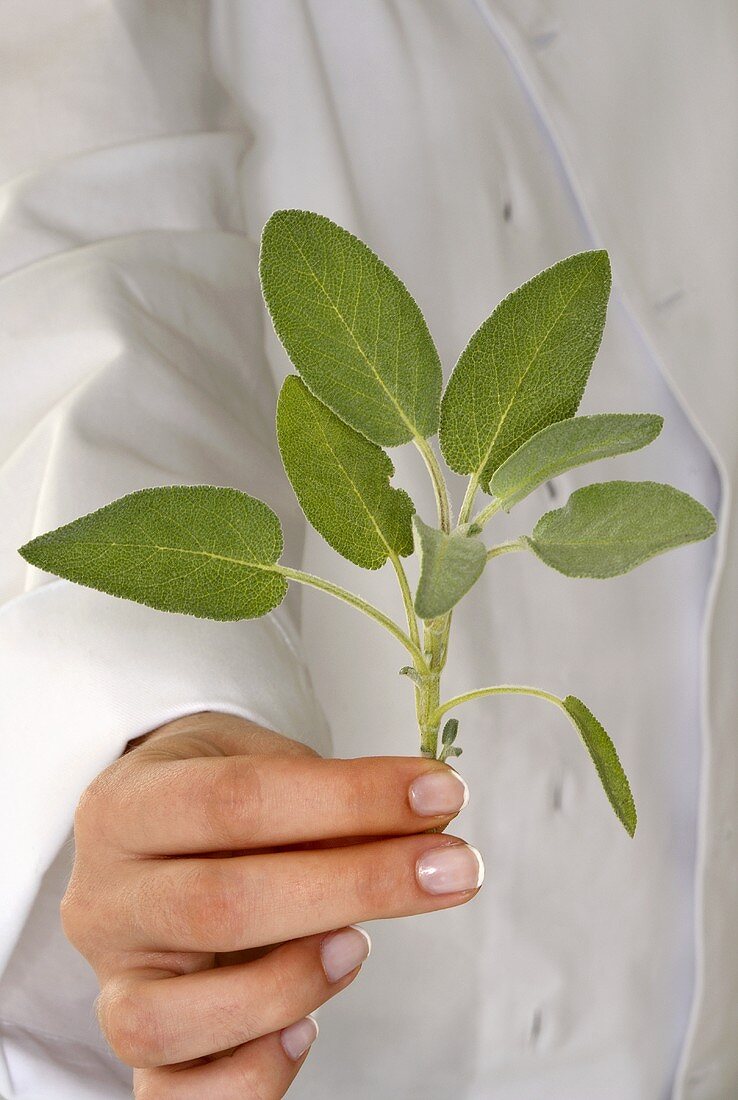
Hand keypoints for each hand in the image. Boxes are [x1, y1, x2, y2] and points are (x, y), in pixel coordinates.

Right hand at [61, 711, 480, 1097]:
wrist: (151, 832)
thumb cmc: (213, 797)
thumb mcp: (258, 762)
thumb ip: (326, 802)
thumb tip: (428, 826)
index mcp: (126, 806)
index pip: (237, 799)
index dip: (349, 798)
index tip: (437, 793)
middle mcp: (105, 897)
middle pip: (222, 904)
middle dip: (357, 884)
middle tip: (448, 868)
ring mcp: (113, 980)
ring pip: (173, 1017)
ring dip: (290, 985)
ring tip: (358, 944)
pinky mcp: (135, 1046)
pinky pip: (173, 1098)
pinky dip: (249, 1075)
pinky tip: (304, 1030)